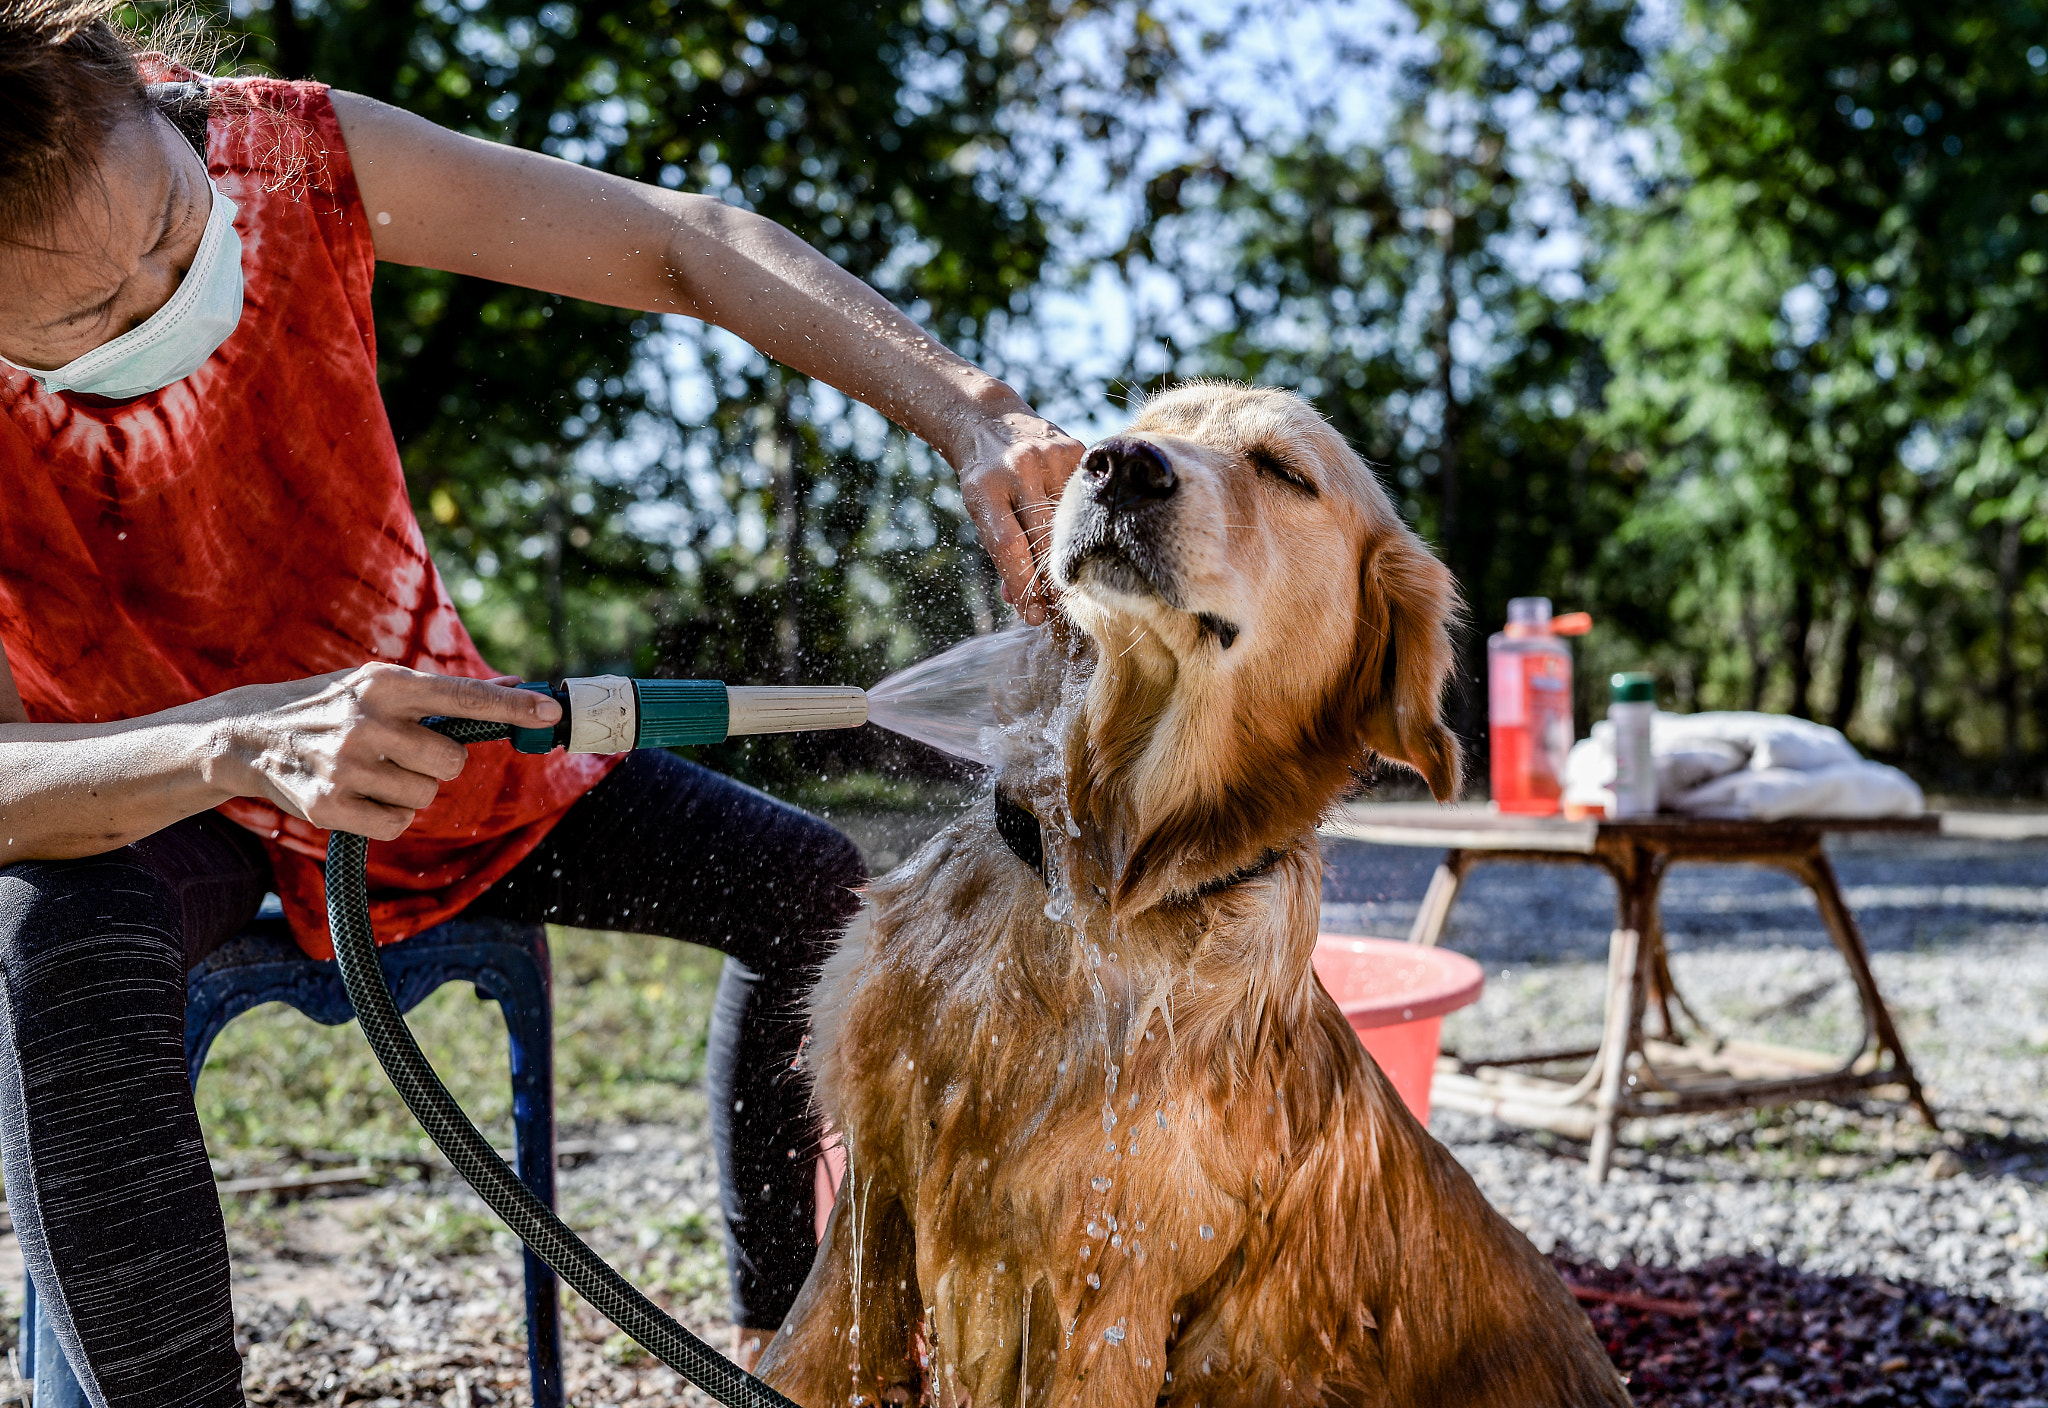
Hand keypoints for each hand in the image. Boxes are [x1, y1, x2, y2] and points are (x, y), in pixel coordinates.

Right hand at [220, 664, 560, 840]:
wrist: (248, 736)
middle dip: (436, 764)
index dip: (510, 709)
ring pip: (425, 796)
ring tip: (370, 770)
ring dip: (408, 790)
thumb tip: (514, 691)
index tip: (550, 714)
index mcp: (385, 684)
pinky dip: (388, 816)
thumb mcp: (375, 683)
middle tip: (402, 753)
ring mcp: (346, 766)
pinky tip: (360, 795)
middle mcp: (367, 722)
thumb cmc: (329, 707)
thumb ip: (438, 693)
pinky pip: (398, 824)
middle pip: (451, 763)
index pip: (461, 697)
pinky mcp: (330, 806)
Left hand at [954, 410, 1085, 624]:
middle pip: (1044, 538)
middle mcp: (1018, 467)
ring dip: (1071, 555)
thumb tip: (1022, 603)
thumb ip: (1001, 553)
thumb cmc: (984, 478)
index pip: (1008, 545)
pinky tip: (1080, 533)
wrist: (989, 419)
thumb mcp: (980, 511)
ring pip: (1069, 522)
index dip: (1024, 584)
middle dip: (1051, 579)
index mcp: (985, 486)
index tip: (1035, 616)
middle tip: (1056, 605)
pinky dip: (1081, 522)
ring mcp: (1050, 456)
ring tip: (1069, 577)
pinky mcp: (1076, 449)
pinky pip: (1084, 500)